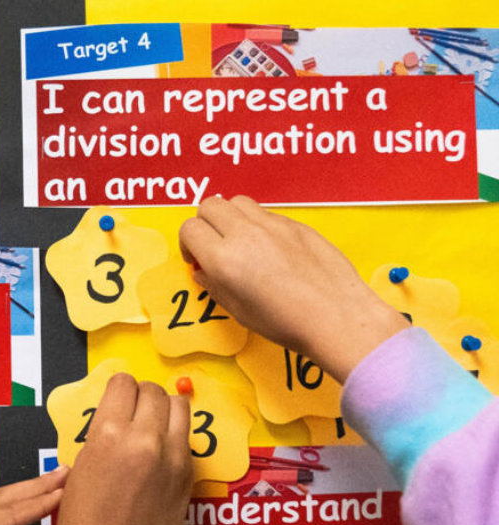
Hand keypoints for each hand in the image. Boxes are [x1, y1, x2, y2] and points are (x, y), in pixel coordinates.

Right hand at [0, 375, 192, 524]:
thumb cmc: (82, 524)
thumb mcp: (81, 467)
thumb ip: (103, 435)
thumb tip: (119, 414)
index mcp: (108, 433)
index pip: (123, 383)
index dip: (118, 389)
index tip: (117, 398)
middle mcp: (144, 439)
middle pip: (153, 391)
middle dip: (142, 396)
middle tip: (134, 411)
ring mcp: (172, 458)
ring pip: (179, 406)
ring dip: (165, 410)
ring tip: (153, 426)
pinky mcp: (189, 476)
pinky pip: (187, 438)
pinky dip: (175, 437)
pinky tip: (162, 454)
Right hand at [179, 196, 408, 380]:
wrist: (336, 316)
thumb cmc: (286, 322)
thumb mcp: (238, 311)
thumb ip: (215, 286)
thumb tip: (204, 273)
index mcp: (223, 259)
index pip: (189, 229)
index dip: (188, 244)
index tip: (197, 260)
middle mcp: (244, 234)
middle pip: (210, 206)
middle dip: (205, 224)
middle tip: (213, 247)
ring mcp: (272, 225)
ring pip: (237, 202)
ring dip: (230, 217)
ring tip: (240, 243)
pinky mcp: (295, 224)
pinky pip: (265, 213)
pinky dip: (257, 224)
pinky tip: (269, 250)